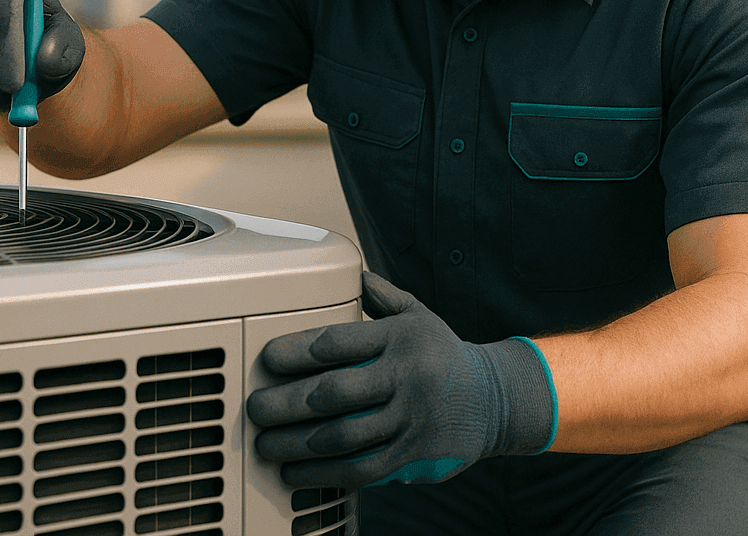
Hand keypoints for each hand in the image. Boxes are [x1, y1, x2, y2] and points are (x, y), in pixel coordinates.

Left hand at [245, 272, 555, 488]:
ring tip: (264, 445)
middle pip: (334, 393)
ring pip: (344, 436)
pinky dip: (323, 475)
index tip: (266, 359)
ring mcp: (410, 418)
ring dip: (296, 444)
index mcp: (398, 337)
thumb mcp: (417, 316)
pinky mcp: (413, 454)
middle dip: (286, 403)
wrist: (494, 399)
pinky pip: (361, 468)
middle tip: (253, 408)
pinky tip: (295, 473)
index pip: (339, 342)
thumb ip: (380, 297)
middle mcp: (404, 377)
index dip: (298, 351)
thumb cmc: (440, 353)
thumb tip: (347, 273)